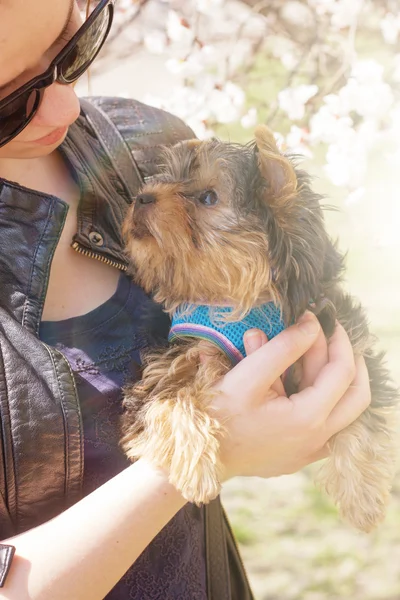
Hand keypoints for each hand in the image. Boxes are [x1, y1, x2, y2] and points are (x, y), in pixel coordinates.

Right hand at [213, 311, 370, 480]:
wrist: (199, 456)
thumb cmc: (218, 415)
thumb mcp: (248, 375)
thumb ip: (284, 347)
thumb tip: (312, 324)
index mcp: (308, 419)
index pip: (342, 372)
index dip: (338, 340)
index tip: (324, 318)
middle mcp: (318, 439)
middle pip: (357, 395)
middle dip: (348, 360)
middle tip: (332, 335)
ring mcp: (311, 451)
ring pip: (345, 411)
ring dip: (337, 379)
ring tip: (316, 352)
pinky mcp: (300, 455)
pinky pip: (328, 424)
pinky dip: (325, 398)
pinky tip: (306, 380)